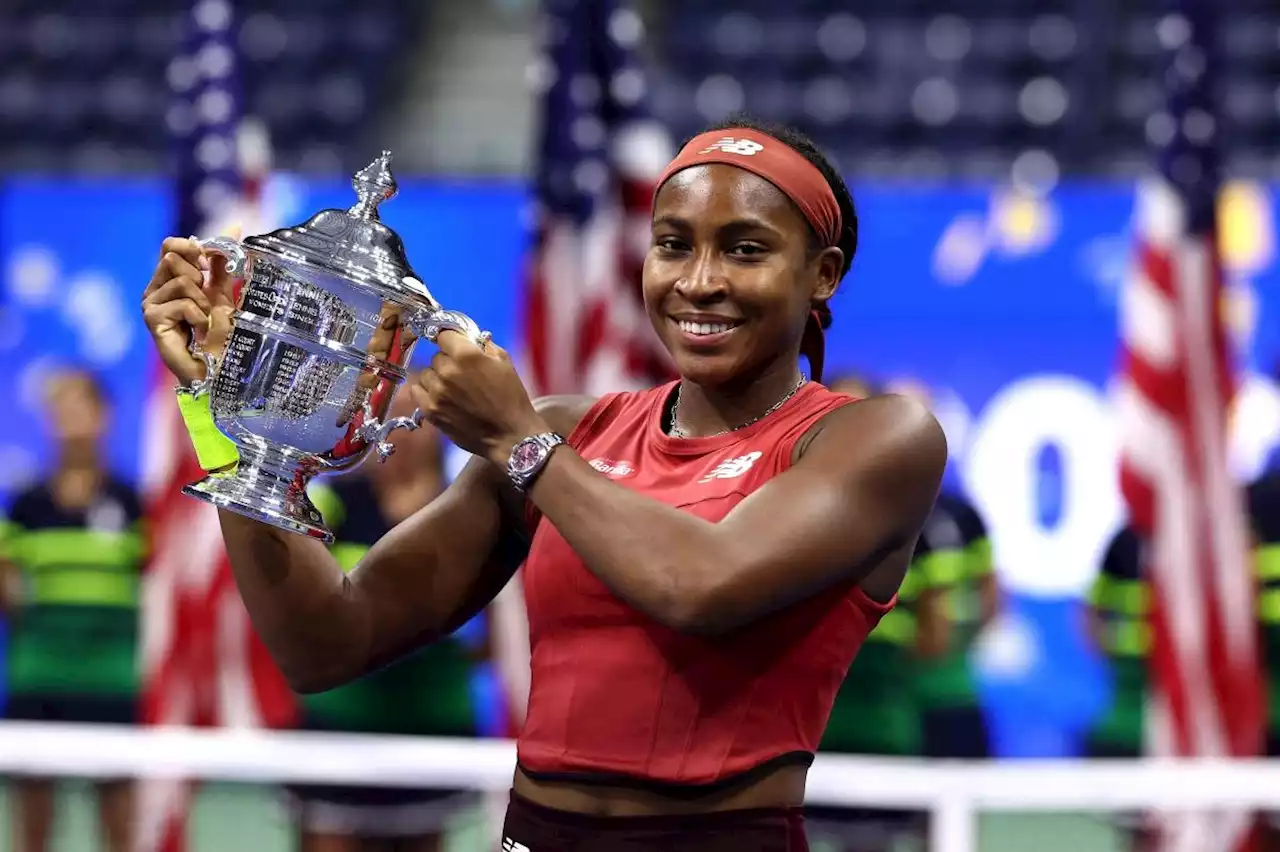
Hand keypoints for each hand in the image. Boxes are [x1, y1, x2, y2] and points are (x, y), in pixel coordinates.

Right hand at [141, 235, 237, 385]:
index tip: (206, 264)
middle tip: (205, 302)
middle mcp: (155, 288)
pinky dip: (200, 317)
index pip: (170, 245)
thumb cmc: (218, 332)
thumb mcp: (222, 291)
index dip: (191, 248)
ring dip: (203, 302)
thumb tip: (235, 225)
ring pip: (182, 281)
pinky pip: (183, 303)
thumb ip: (222, 261)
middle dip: (199, 279)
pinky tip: (199, 331)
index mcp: (168, 278)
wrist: (216, 366)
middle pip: (173, 258)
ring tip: (204, 320)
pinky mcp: (152, 319)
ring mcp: (150, 303)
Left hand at [409, 331, 547, 466]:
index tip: (455, 345)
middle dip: (448, 361)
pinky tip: (441, 397)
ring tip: (452, 389)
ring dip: (437, 377)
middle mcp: (447, 370)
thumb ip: (483, 345)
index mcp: (466, 354)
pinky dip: (427, 391)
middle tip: (463, 374)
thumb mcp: (505, 362)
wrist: (510, 435)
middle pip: (436, 356)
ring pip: (426, 373)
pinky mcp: (429, 410)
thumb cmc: (512, 397)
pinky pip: (416, 390)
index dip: (451, 339)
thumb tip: (467, 338)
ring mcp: (436, 391)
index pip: (443, 334)